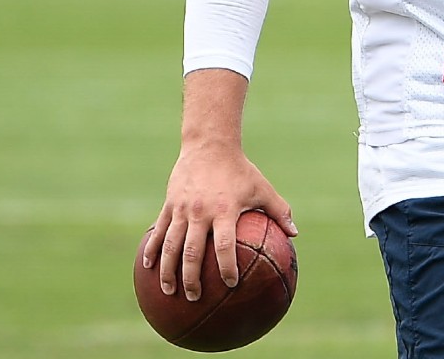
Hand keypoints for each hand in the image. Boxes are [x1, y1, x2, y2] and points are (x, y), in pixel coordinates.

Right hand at [144, 142, 295, 300]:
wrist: (209, 145)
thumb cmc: (240, 170)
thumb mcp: (263, 188)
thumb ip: (279, 211)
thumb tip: (295, 234)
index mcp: (225, 211)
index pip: (225, 246)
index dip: (227, 266)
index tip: (230, 284)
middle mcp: (200, 212)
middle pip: (192, 252)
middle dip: (192, 278)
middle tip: (195, 297)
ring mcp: (182, 209)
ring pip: (170, 245)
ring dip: (168, 271)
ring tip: (168, 291)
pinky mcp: (169, 205)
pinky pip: (158, 231)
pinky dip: (152, 249)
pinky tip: (148, 267)